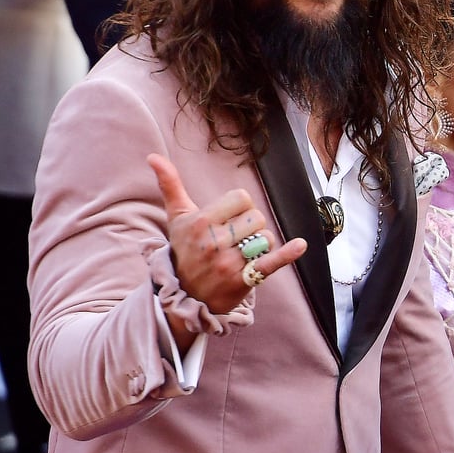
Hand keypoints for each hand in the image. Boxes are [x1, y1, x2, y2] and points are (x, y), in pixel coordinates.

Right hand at [148, 152, 306, 315]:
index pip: (242, 198)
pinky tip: (300, 244)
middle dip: (251, 226)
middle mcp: (213, 242)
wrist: (184, 295)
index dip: (241, 207)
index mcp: (200, 221)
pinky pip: (271, 262)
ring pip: (266, 238)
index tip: (230, 219)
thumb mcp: (176, 217)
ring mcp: (228, 263)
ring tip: (242, 254)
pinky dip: (288, 253)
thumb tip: (153, 157)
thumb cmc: (184, 250)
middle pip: (257, 217)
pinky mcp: (243, 280)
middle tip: (235, 239)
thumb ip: (170, 185)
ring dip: (260, 244)